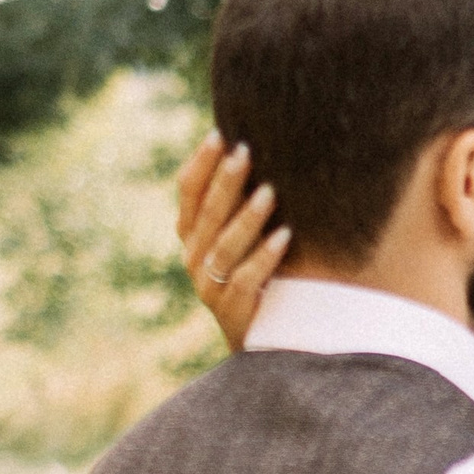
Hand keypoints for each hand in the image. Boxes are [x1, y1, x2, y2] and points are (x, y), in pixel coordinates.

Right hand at [176, 129, 289, 352]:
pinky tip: (285, 235)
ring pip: (224, 246)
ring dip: (248, 217)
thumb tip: (255, 148)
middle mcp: (194, 257)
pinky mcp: (231, 309)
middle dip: (225, 182)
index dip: (201, 164)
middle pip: (207, 214)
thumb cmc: (256, 274)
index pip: (188, 192)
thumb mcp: (241, 235)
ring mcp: (209, 285)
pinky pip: (247, 278)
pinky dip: (265, 256)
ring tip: (271, 192)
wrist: (259, 338)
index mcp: (190, 234)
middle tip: (245, 152)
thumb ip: (238, 201)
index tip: (220, 135)